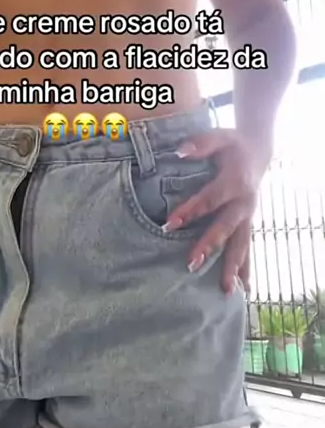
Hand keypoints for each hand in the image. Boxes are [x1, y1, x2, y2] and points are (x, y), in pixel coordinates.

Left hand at [165, 129, 268, 294]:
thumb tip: (179, 151)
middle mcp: (244, 203)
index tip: (169, 224)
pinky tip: (243, 289)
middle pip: (225, 227)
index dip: (190, 211)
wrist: (258, 152)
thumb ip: (201, 144)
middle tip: (191, 263)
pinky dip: (246, 269)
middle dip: (209, 246)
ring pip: (241, 244)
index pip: (209, 199)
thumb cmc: (233, 146)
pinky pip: (247, 248)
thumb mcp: (220, 137)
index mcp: (235, 182)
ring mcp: (248, 216)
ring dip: (233, 267)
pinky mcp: (248, 224)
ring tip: (227, 290)